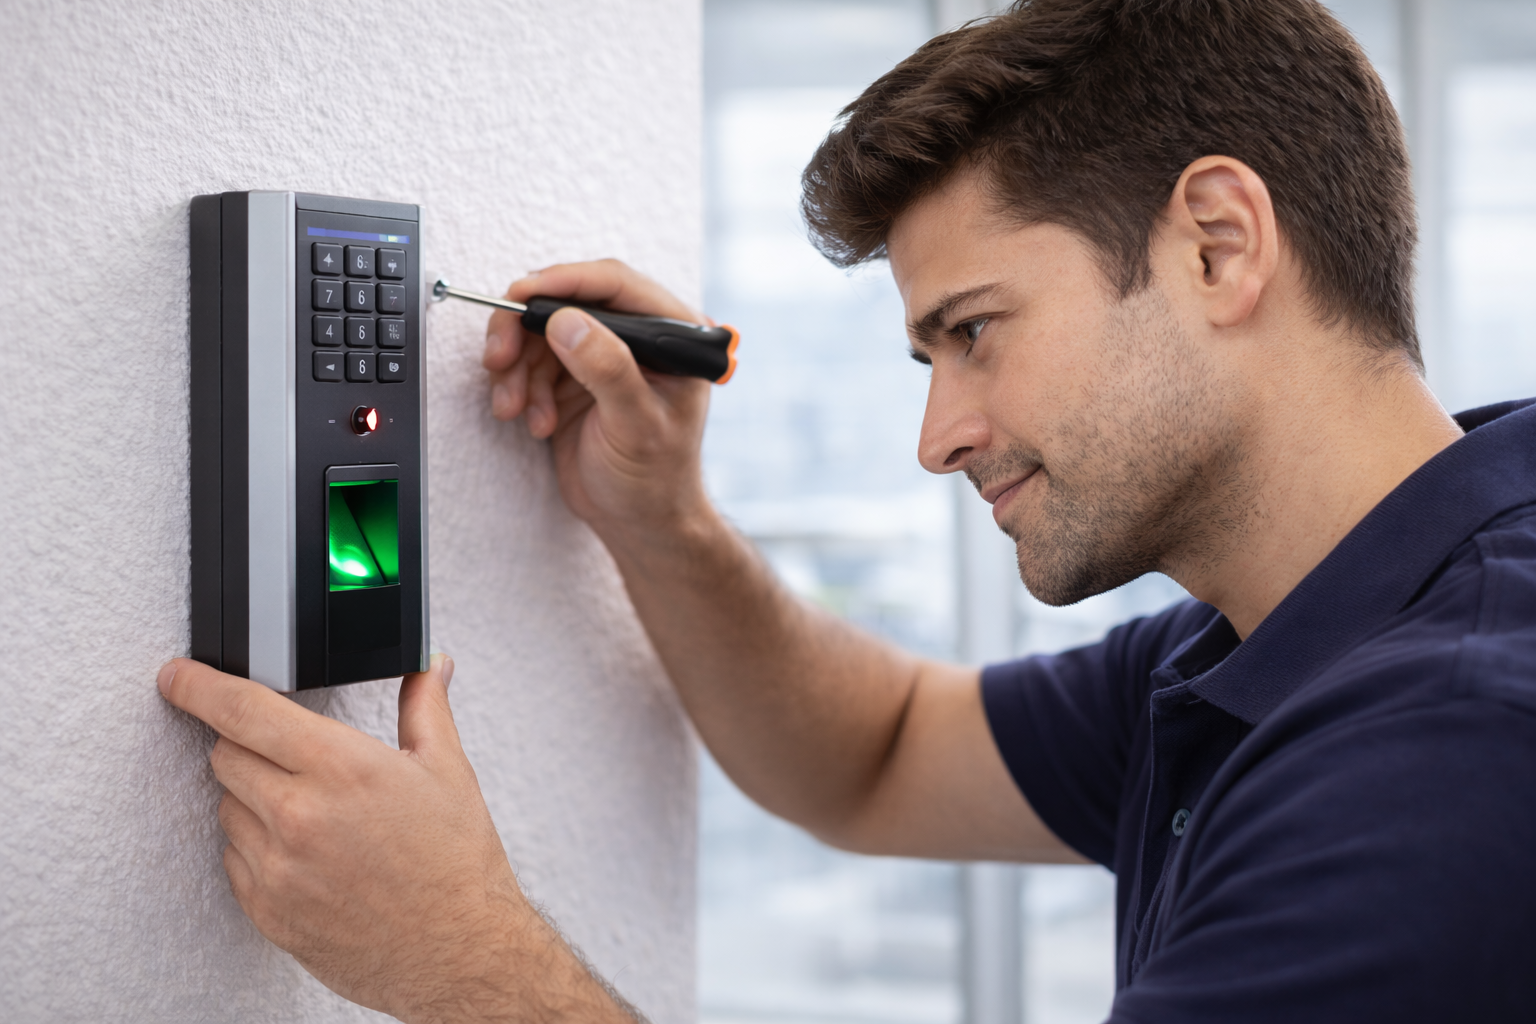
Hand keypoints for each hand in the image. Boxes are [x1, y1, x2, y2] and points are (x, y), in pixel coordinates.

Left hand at [157, 655, 630, 1023]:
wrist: (458, 951)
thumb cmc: (455, 863)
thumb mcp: (447, 769)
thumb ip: (426, 705)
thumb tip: (431, 664)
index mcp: (342, 768)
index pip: (244, 711)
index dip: (200, 686)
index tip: (178, 677)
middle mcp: (299, 815)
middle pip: (225, 754)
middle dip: (248, 744)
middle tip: (293, 756)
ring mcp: (276, 866)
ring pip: (227, 806)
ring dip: (253, 796)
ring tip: (315, 812)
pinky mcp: (265, 908)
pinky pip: (233, 858)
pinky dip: (258, 845)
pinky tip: (307, 850)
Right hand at [482, 260, 713, 540]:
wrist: (637, 523)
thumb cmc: (656, 480)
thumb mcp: (636, 425)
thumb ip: (608, 370)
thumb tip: (568, 321)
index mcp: (671, 336)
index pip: (616, 284)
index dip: (565, 281)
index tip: (522, 294)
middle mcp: (635, 338)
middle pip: (567, 302)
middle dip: (525, 328)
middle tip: (498, 355)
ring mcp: (601, 357)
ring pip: (541, 333)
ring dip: (517, 368)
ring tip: (514, 407)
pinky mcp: (573, 379)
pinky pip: (530, 363)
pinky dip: (520, 388)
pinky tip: (534, 421)